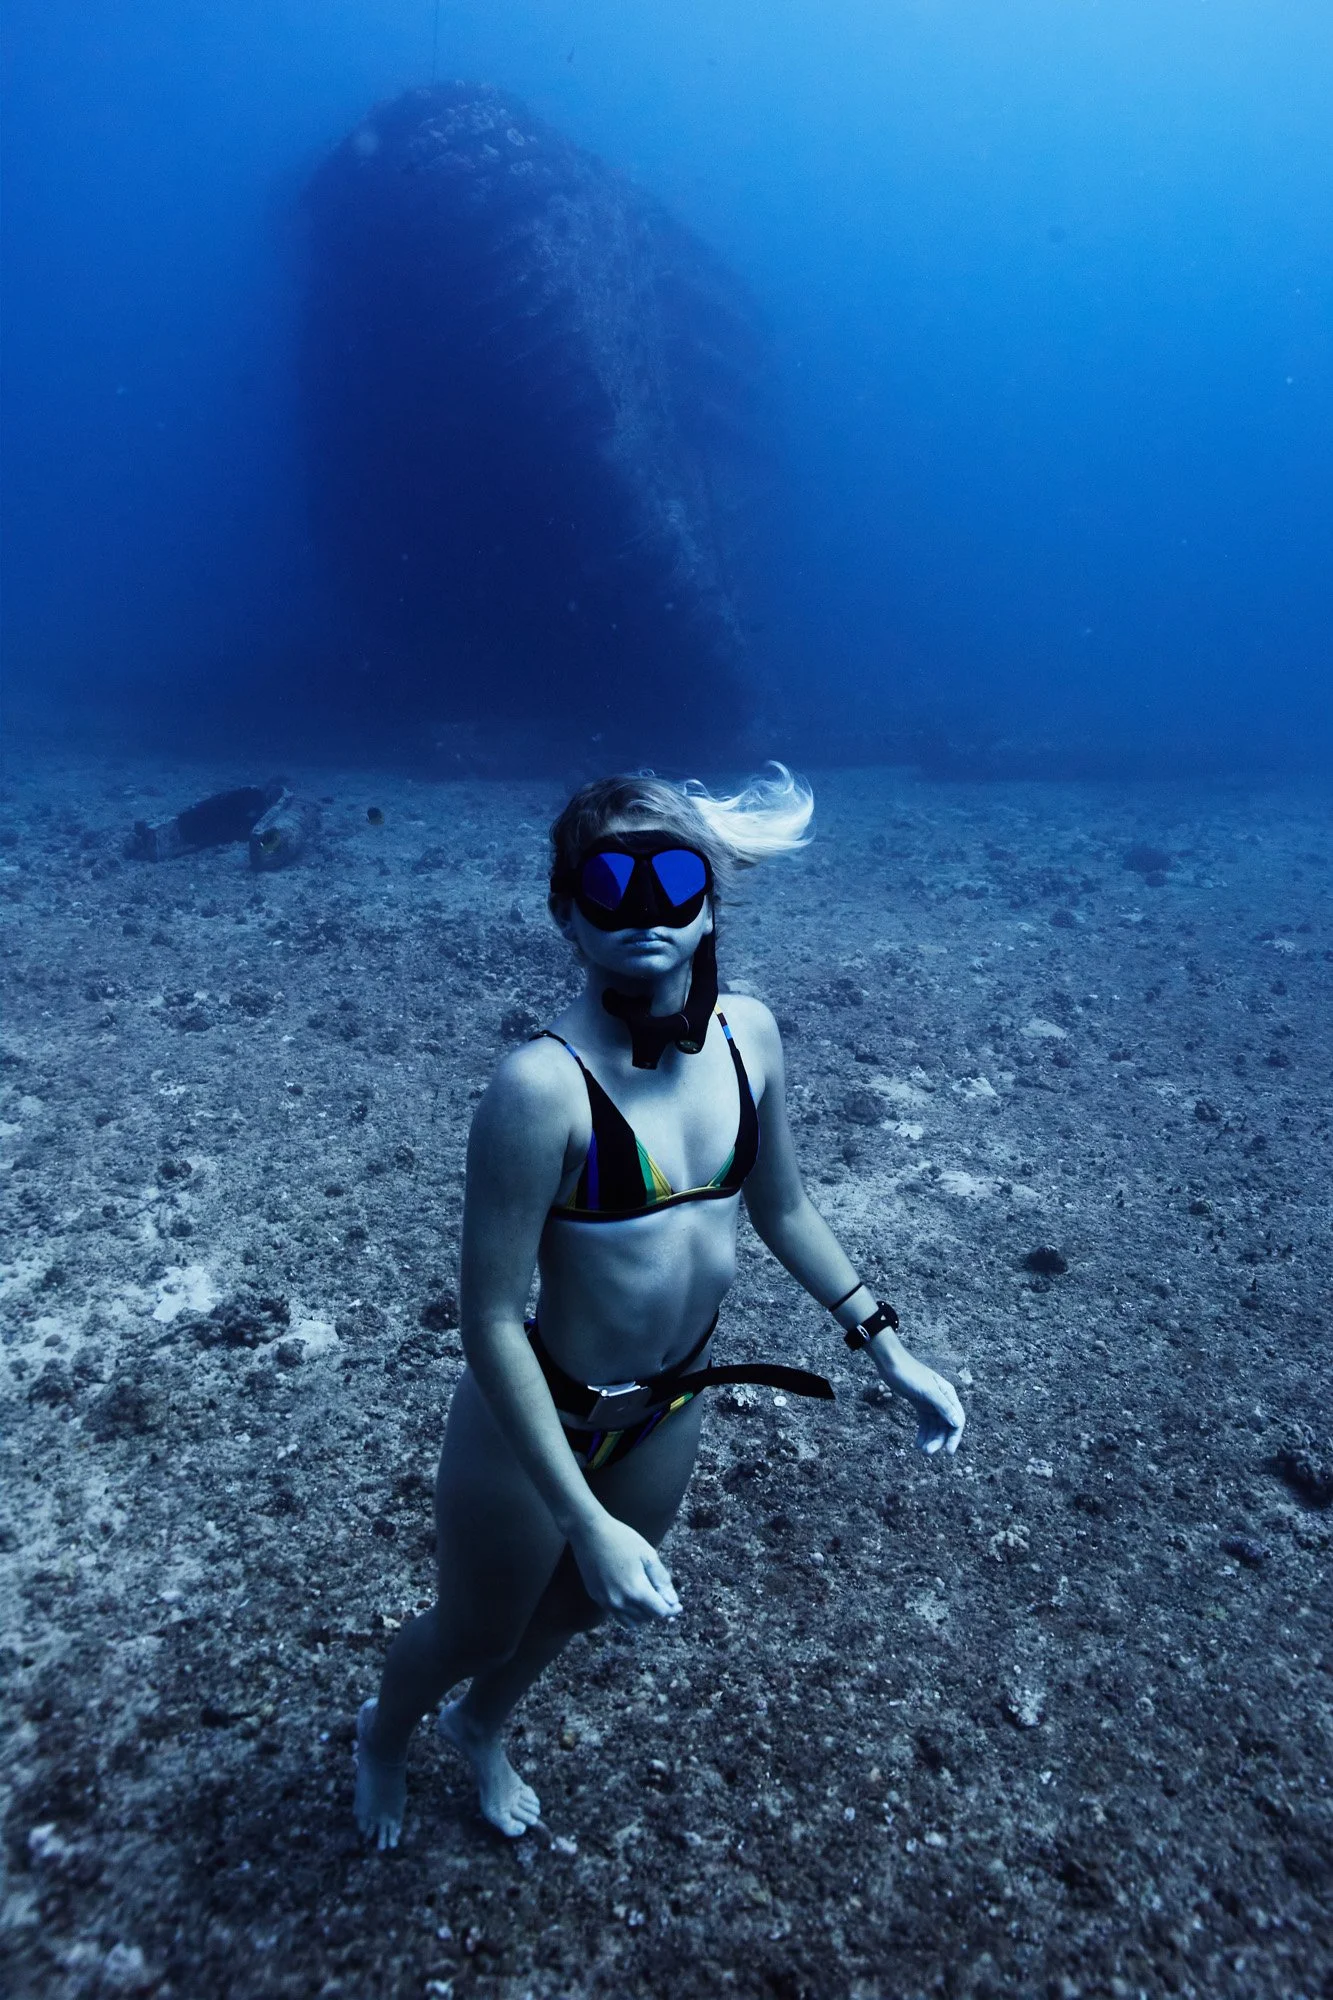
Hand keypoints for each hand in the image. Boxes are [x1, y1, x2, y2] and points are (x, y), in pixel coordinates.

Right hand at [569, 1511, 681, 1625]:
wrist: (589, 1531)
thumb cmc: (622, 1539)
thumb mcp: (648, 1554)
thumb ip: (661, 1580)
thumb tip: (672, 1601)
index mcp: (636, 1590)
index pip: (659, 1612)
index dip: (671, 1609)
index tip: (678, 1605)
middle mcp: (620, 1601)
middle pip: (646, 1618)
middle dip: (658, 1610)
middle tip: (663, 1597)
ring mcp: (606, 1601)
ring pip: (631, 1621)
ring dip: (642, 1615)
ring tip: (647, 1599)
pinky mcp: (596, 1597)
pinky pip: (617, 1614)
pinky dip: (628, 1611)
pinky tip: (631, 1596)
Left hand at [872, 1342, 965, 1455]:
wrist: (891, 1363)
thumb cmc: (910, 1374)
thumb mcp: (928, 1391)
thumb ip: (943, 1407)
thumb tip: (958, 1423)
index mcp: (948, 1395)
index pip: (957, 1420)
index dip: (954, 1437)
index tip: (948, 1452)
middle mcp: (942, 1400)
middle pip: (945, 1426)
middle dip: (938, 1440)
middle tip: (927, 1452)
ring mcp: (931, 1403)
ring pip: (935, 1426)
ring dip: (930, 1439)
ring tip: (921, 1449)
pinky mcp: (920, 1405)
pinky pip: (925, 1423)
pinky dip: (922, 1433)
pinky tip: (916, 1443)